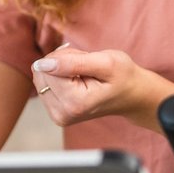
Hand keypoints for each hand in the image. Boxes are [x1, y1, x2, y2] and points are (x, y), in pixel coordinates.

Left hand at [31, 44, 165, 126]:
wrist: (132, 95)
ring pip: (41, 78)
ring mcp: (58, 116)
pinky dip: (59, 78)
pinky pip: (44, 85)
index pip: (48, 68)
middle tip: (86, 67)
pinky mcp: (56, 113)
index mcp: (75, 102)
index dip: (66, 57)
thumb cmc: (123, 77)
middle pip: (41, 73)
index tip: (86, 62)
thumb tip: (42, 64)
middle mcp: (62, 114)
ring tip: (83, 74)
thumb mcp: (105, 62)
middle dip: (61, 62)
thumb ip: (72, 62)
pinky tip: (77, 81)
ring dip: (60, 69)